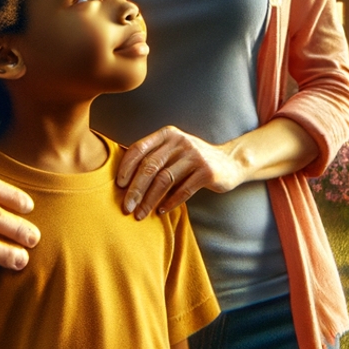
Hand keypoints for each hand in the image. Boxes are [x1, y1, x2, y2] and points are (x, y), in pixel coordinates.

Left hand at [116, 127, 243, 220]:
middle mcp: (181, 141)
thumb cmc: (192, 159)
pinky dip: (170, 202)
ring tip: (140, 214)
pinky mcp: (206, 171)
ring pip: (164, 180)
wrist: (229, 162)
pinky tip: (161, 210)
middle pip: (150, 166)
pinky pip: (183, 190)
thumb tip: (120, 171)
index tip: (119, 186)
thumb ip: (152, 155)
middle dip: (135, 189)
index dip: (126, 167)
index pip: (140, 148)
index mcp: (168, 134)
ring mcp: (195, 156)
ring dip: (149, 200)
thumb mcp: (173, 149)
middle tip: (126, 207)